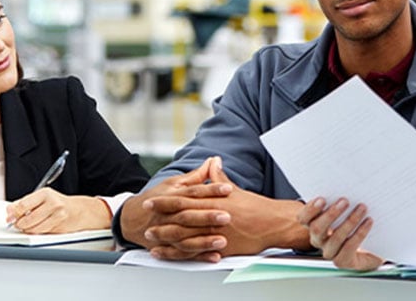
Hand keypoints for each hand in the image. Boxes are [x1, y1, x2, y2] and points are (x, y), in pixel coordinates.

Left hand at [6, 189, 110, 233]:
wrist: (79, 211)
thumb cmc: (58, 203)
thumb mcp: (41, 198)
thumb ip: (24, 203)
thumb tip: (9, 211)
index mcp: (45, 194)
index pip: (23, 205)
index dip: (14, 213)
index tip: (11, 216)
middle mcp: (53, 204)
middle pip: (27, 220)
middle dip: (20, 223)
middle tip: (19, 222)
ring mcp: (57, 216)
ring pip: (33, 229)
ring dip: (28, 229)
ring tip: (30, 224)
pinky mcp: (59, 227)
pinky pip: (41, 233)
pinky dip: (36, 232)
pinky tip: (39, 226)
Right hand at [119, 156, 235, 261]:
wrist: (132, 218)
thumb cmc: (157, 198)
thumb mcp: (174, 183)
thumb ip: (196, 175)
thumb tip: (214, 161)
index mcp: (172, 196)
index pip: (193, 192)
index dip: (211, 190)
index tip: (228, 189)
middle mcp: (168, 215)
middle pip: (188, 216)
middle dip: (207, 216)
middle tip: (227, 216)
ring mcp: (166, 233)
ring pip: (185, 238)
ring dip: (204, 241)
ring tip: (222, 241)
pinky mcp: (167, 247)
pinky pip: (184, 254)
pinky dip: (199, 256)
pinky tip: (214, 256)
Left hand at [146, 158, 307, 259]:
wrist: (272, 223)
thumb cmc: (255, 207)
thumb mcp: (234, 190)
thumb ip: (218, 178)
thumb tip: (213, 162)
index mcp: (213, 201)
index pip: (184, 199)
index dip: (166, 200)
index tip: (152, 200)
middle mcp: (211, 217)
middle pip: (179, 217)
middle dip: (160, 217)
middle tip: (144, 217)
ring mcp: (214, 234)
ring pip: (183, 236)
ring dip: (165, 236)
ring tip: (150, 236)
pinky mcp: (219, 248)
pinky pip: (194, 252)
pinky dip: (178, 253)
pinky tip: (166, 254)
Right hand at [297, 196, 383, 270]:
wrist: (371, 247)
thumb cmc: (354, 223)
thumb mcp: (344, 209)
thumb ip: (338, 200)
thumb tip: (344, 182)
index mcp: (314, 224)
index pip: (302, 218)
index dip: (310, 209)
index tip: (323, 199)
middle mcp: (319, 240)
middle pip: (317, 228)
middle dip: (331, 214)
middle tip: (345, 201)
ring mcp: (330, 252)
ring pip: (334, 238)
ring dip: (349, 221)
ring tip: (362, 208)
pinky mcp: (343, 261)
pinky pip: (348, 248)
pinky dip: (359, 233)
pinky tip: (368, 222)